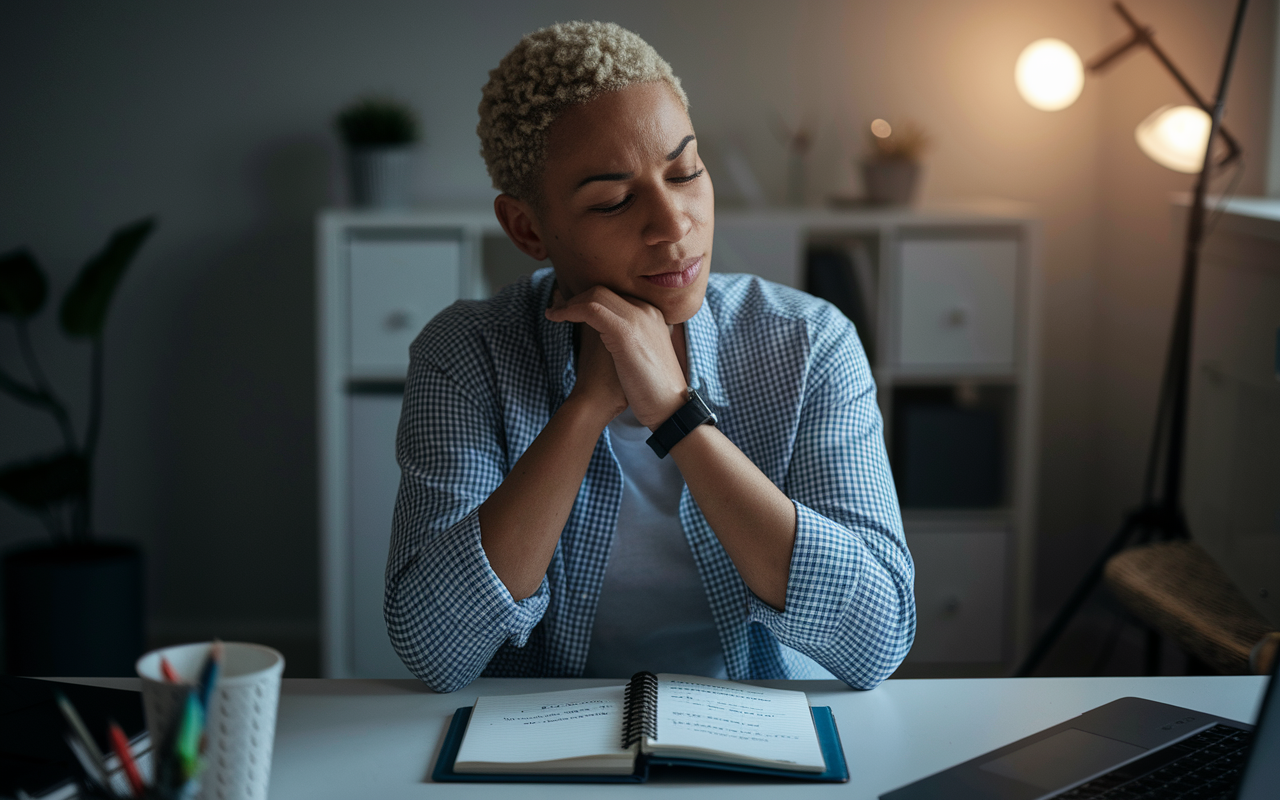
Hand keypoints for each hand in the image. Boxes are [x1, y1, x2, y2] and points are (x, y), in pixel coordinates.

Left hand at [546, 286, 686, 428]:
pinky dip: (569, 310)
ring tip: (554, 314)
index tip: (570, 308)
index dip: (589, 300)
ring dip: (570, 303)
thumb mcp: (642, 356)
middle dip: (577, 297)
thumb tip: (602, 337)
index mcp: (652, 315)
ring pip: (596, 296)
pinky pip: (590, 309)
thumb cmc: (651, 389)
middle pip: (604, 291)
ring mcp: (638, 318)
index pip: (615, 296)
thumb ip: (628, 341)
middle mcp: (646, 311)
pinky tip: (555, 318)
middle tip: (558, 308)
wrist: (666, 408)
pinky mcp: (625, 332)